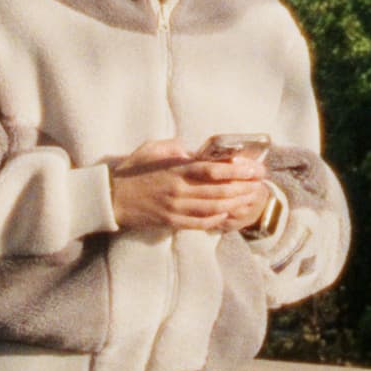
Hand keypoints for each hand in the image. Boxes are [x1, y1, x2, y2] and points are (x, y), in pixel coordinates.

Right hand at [106, 138, 268, 235]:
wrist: (109, 199)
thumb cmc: (131, 171)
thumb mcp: (150, 149)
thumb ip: (173, 147)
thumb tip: (192, 151)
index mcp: (176, 170)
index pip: (213, 170)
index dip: (238, 170)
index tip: (255, 168)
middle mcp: (179, 191)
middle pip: (220, 191)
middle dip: (244, 187)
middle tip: (261, 183)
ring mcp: (176, 209)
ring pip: (214, 209)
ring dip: (236, 204)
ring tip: (252, 199)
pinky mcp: (171, 222)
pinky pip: (199, 223)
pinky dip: (216, 220)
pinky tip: (229, 215)